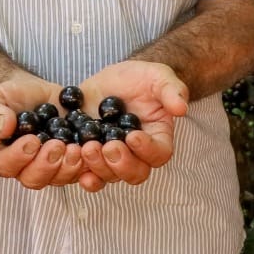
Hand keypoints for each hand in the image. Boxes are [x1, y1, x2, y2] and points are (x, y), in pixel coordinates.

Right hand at [0, 74, 85, 189]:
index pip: (4, 166)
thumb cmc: (10, 96)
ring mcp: (50, 167)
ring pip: (58, 179)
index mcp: (1, 155)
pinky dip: (87, 164)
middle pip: (33, 179)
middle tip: (57, 145)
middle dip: (46, 165)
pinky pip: (80, 171)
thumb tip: (2, 128)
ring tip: (75, 148)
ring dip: (68, 167)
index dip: (17, 157)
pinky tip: (91, 149)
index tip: (32, 140)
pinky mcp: (70, 161)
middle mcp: (25, 167)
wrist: (36, 93)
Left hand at [71, 59, 189, 192]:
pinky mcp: (90, 155)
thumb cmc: (141, 78)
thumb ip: (171, 90)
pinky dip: (78, 172)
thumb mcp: (158, 76)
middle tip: (108, 146)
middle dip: (121, 163)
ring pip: (109, 176)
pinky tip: (71, 162)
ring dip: (98, 166)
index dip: (147, 150)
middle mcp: (136, 155)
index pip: (159, 155)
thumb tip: (181, 108)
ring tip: (87, 148)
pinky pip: (86, 172)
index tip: (133, 136)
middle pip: (134, 173)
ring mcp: (111, 158)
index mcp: (157, 140)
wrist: (113, 80)